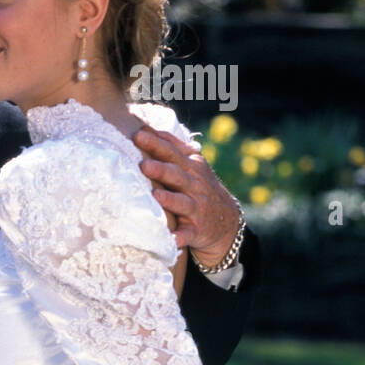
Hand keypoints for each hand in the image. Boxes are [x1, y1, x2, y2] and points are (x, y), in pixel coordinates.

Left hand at [134, 127, 241, 267]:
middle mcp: (195, 185)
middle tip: (143, 164)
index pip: (172, 151)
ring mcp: (197, 208)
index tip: (138, 133)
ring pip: (182, 202)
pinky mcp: (196, 230)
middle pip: (176, 174)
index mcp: (191, 167)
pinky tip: (171, 239)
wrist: (226, 222)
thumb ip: (171, 148)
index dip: (157, 142)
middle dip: (161, 169)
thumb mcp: (190, 166)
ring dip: (170, 199)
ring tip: (156, 196)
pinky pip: (187, 234)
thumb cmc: (198, 189)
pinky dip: (180, 237)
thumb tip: (145, 126)